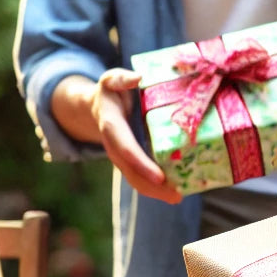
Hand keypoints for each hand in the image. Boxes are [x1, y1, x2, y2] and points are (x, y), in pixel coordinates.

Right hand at [90, 69, 180, 203]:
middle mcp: (115, 146)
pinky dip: (155, 187)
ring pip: (135, 179)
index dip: (141, 164)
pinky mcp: (130, 161)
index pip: (126, 148)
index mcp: (111, 126)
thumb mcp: (112, 79)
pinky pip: (140, 177)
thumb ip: (121, 78)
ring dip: (156, 192)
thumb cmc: (111, 91)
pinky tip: (173, 191)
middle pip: (131, 172)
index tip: (159, 176)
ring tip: (178, 198)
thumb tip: (137, 78)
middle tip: (176, 196)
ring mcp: (121, 157)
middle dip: (152, 187)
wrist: (98, 106)